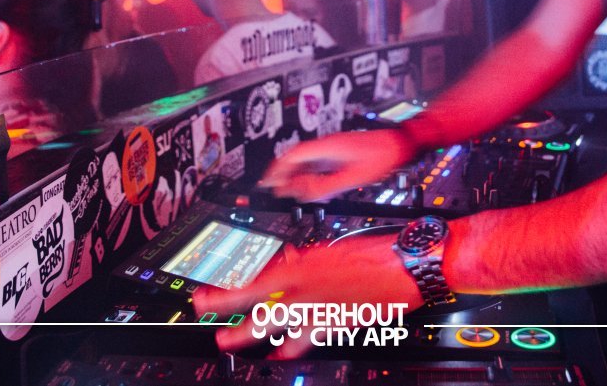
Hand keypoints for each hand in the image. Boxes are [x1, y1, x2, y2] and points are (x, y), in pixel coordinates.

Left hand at [192, 231, 421, 358]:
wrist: (404, 264)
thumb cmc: (373, 254)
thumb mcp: (332, 251)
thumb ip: (306, 261)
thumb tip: (289, 264)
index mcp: (302, 264)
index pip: (253, 278)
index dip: (224, 290)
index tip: (203, 295)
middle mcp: (303, 285)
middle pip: (253, 300)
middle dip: (224, 309)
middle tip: (202, 313)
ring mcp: (316, 307)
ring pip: (271, 323)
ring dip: (246, 334)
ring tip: (227, 342)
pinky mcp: (333, 322)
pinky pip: (302, 340)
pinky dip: (287, 349)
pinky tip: (278, 356)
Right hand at [259, 129, 413, 200]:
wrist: (398, 145)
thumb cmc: (380, 157)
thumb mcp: (352, 178)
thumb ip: (327, 187)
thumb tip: (305, 194)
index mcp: (327, 147)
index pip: (293, 155)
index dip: (277, 168)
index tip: (268, 180)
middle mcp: (326, 145)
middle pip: (296, 158)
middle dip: (283, 174)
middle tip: (275, 189)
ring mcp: (332, 148)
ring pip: (306, 161)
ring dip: (296, 175)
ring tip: (290, 191)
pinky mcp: (338, 153)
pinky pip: (317, 163)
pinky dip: (309, 174)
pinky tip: (311, 186)